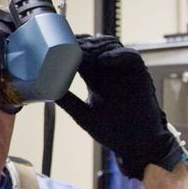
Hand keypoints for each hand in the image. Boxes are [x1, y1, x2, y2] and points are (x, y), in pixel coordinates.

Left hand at [56, 35, 183, 179]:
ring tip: (84, 51)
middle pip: (96, 46)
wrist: (137, 145)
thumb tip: (46, 90)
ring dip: (97, 46)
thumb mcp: (84, 115)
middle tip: (70, 44)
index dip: (71, 47)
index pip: (81, 55)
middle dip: (83, 43)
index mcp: (95, 78)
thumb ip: (68, 101)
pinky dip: (117, 54)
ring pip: (112, 46)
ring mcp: (125, 71)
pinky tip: (103, 60)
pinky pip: (131, 56)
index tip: (57, 43)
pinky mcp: (140, 74)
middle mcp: (109, 71)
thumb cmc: (112, 132)